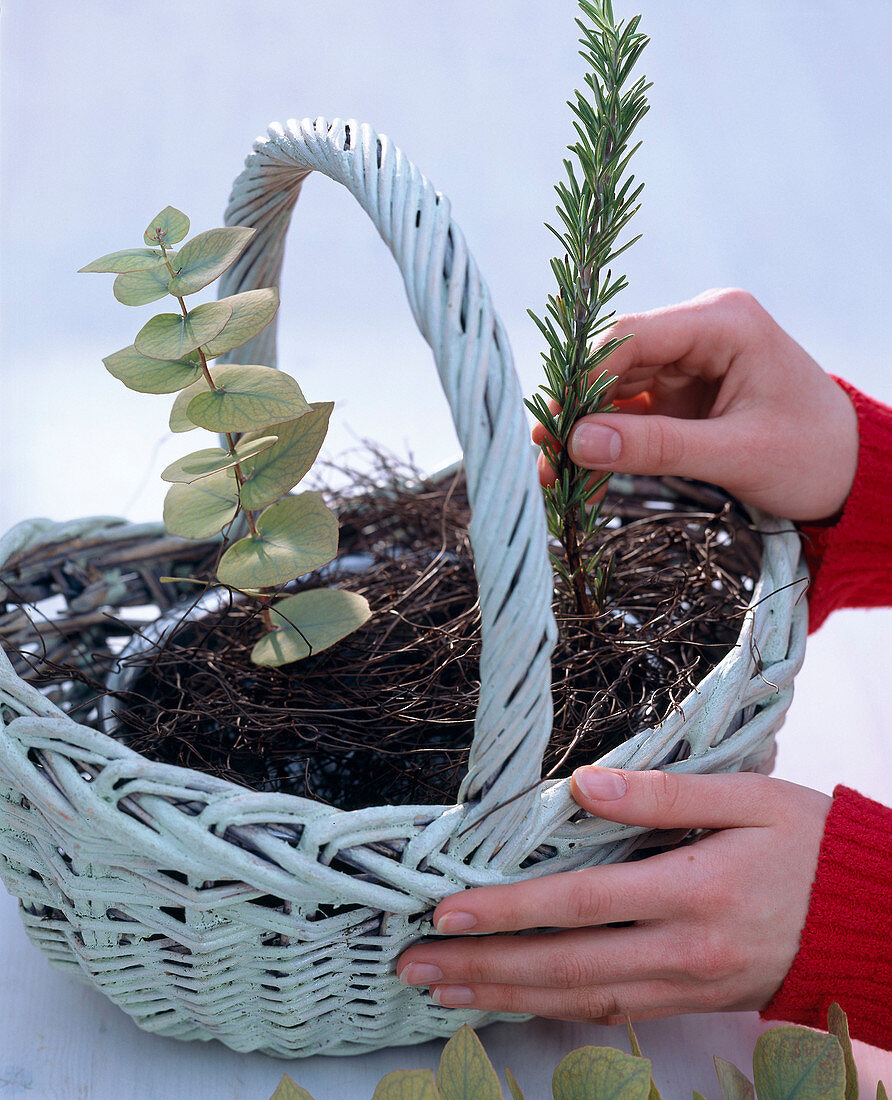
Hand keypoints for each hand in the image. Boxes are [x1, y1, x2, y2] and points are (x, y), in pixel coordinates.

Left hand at [397, 767, 831, 1022]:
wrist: (872, 919)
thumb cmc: (810, 844)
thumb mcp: (748, 798)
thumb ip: (663, 792)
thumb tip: (583, 783)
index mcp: (693, 891)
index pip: (578, 903)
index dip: (507, 910)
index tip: (447, 910)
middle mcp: (682, 950)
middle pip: (563, 964)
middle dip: (482, 967)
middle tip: (415, 965)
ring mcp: (685, 985)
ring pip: (578, 998)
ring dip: (505, 996)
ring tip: (444, 991)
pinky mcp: (690, 1000)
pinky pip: (610, 1011)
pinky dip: (553, 1008)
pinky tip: (514, 1001)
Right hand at [533, 288, 858, 521]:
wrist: (852, 474)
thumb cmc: (811, 456)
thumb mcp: (735, 454)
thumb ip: (656, 447)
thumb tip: (577, 443)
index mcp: (723, 323)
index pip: (629, 337)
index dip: (583, 380)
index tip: (554, 428)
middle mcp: (700, 331)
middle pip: (613, 363)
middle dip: (577, 414)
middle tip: (544, 461)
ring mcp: (688, 362)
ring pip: (614, 391)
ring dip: (586, 434)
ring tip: (555, 478)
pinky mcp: (682, 393)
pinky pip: (630, 414)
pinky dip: (608, 446)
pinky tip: (583, 477)